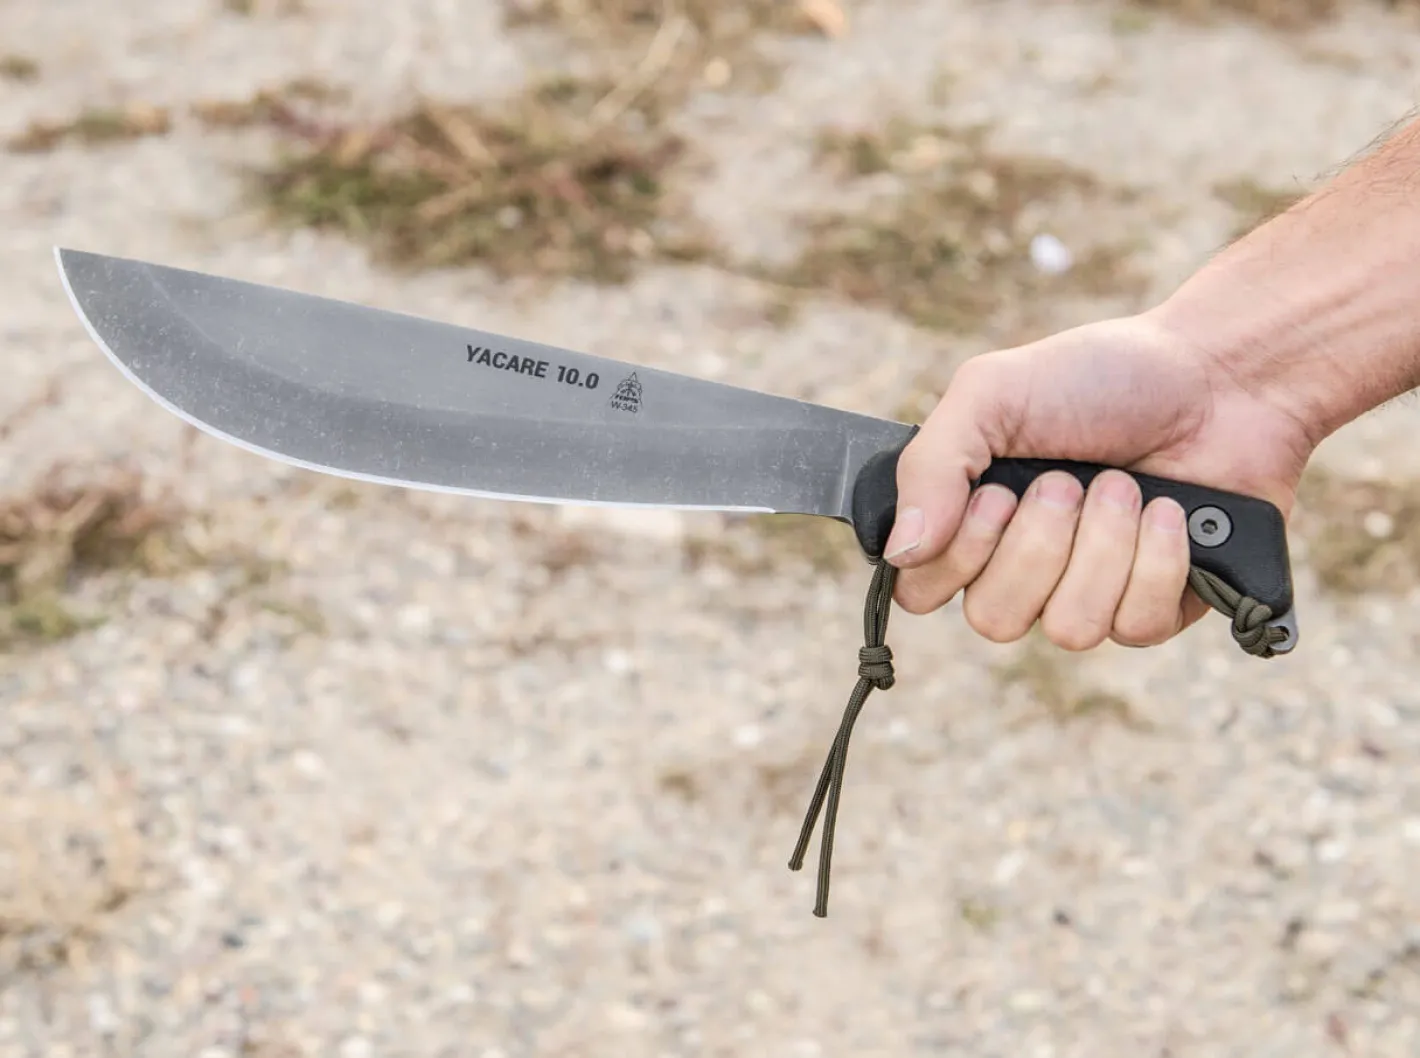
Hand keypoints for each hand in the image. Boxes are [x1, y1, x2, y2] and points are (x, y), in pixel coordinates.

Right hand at [884, 311, 1315, 649]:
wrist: (1219, 375)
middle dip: (1039, 544)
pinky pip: (1133, 627)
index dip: (958, 556)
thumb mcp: (991, 393)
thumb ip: (930, 465)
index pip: (921, 590)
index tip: (996, 495)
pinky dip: (1155, 561)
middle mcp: (1022, 568)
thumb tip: (901, 551)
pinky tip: (1169, 512)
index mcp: (971, 521)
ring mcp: (1088, 593)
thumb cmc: (1100, 377)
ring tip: (1125, 487)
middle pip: (994, 620)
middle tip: (1068, 480)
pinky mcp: (1154, 608)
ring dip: (1102, 547)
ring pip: (1068, 628)